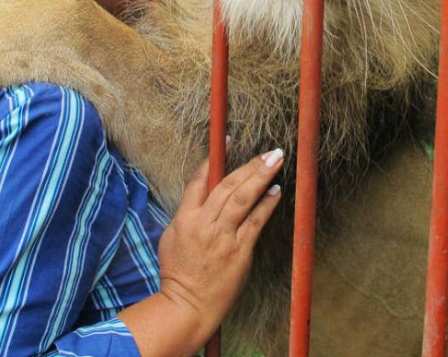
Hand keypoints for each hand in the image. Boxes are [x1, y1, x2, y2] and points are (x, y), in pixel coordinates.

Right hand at [120, 148, 284, 355]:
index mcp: (184, 219)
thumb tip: (202, 196)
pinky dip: (266, 204)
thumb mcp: (171, 238)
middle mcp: (204, 224)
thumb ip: (186, 215)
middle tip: (270, 152)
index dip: (213, 160)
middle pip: (228, 185)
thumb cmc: (179, 273)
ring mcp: (222, 237)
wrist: (187, 305)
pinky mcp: (239, 250)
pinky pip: (255, 222)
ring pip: (242, 199)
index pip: (199, 181)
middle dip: (250, 165)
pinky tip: (276, 191)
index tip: (228, 142)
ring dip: (261, 178)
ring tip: (276, 161)